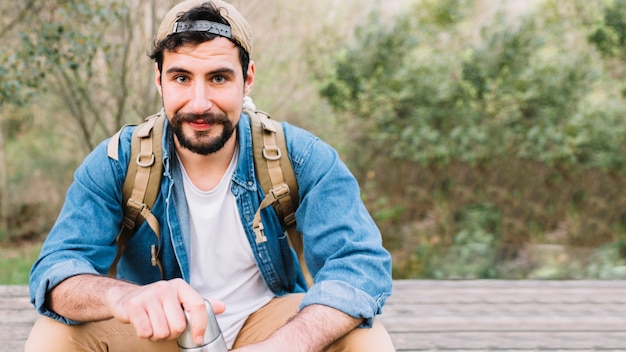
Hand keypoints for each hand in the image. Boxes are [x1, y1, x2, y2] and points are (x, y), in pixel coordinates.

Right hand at [106, 278, 224, 343]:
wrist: (125, 297)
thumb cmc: (157, 301)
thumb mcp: (179, 299)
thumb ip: (199, 305)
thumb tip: (222, 307)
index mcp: (180, 286)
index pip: (198, 306)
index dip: (200, 326)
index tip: (198, 339)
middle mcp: (166, 288)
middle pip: (179, 325)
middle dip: (173, 333)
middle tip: (165, 326)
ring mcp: (149, 295)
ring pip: (163, 331)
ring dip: (158, 334)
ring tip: (154, 324)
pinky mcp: (134, 306)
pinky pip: (146, 332)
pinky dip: (145, 334)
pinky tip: (144, 324)